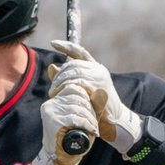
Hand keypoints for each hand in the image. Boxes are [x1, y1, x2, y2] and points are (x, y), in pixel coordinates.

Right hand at [28, 82, 98, 164]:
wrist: (61, 158)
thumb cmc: (73, 138)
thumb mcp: (83, 118)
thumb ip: (91, 105)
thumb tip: (101, 91)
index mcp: (54, 100)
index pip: (73, 89)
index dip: (86, 97)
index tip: (92, 112)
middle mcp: (50, 104)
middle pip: (77, 98)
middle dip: (91, 110)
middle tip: (95, 123)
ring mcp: (50, 113)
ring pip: (78, 109)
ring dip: (91, 119)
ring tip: (95, 128)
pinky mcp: (53, 122)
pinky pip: (75, 119)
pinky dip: (87, 124)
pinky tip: (92, 130)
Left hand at [49, 39, 142, 154]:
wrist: (113, 122)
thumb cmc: (94, 108)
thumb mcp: (78, 91)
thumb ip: (64, 80)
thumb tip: (51, 66)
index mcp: (94, 68)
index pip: (79, 51)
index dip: (66, 46)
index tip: (53, 43)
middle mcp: (98, 69)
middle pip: (73, 64)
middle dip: (59, 75)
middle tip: (52, 88)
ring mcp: (100, 77)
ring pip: (74, 72)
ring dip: (60, 82)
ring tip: (54, 93)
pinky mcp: (99, 87)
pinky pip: (78, 82)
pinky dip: (67, 87)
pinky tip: (62, 95)